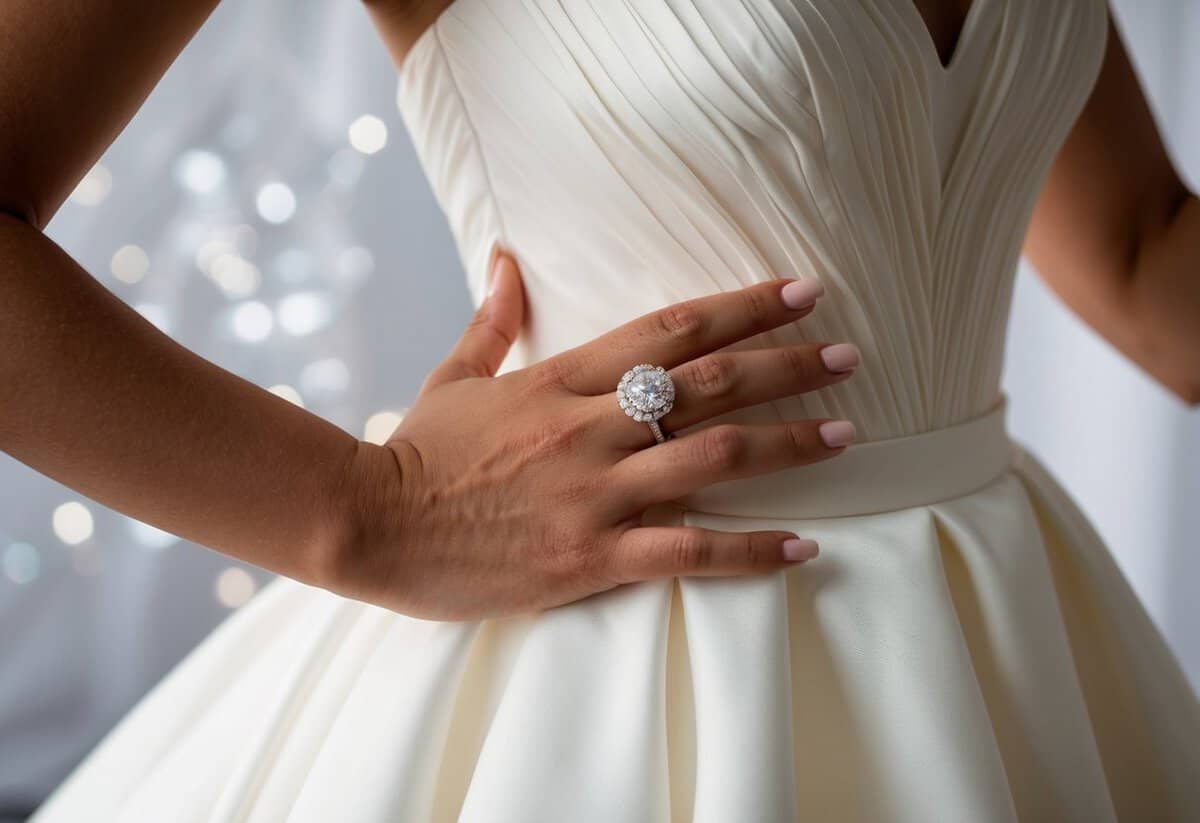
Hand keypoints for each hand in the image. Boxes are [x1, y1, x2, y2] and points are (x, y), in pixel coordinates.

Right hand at [332, 252, 859, 619]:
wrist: (367, 526)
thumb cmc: (413, 452)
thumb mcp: (453, 377)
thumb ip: (492, 319)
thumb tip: (504, 258)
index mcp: (560, 378)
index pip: (671, 329)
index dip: (744, 307)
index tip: (803, 292)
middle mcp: (589, 428)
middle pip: (709, 384)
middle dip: (788, 366)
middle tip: (851, 356)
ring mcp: (593, 494)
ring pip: (711, 457)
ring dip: (787, 443)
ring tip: (845, 432)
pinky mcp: (588, 558)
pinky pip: (688, 553)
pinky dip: (751, 552)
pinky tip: (802, 548)